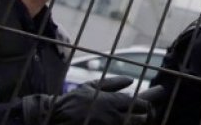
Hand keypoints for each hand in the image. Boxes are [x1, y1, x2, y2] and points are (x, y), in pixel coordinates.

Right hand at [22, 76, 152, 124]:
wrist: (53, 118)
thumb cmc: (72, 101)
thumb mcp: (91, 86)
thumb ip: (113, 83)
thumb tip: (131, 80)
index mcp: (113, 102)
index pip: (142, 104)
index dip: (147, 106)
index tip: (147, 106)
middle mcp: (114, 116)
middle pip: (142, 119)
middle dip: (145, 117)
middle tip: (143, 115)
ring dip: (134, 123)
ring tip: (132, 120)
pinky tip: (119, 124)